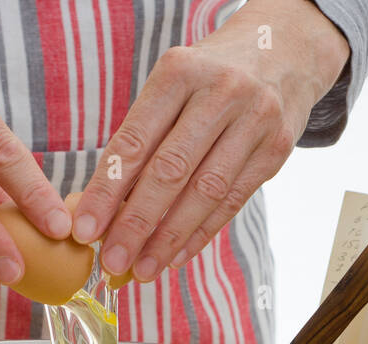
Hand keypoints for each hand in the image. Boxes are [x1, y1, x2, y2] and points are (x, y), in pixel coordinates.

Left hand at [71, 0, 349, 282]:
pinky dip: (201, 234)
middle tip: (111, 262)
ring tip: (142, 269)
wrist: (282, 49)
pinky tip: (176, 257)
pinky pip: (233, 201)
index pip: (134, 142)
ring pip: (205, 192)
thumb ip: (142, 138)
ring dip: (169, 238)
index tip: (85, 230)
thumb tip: (104, 209)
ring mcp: (254, 119)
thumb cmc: (208, 78)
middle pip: (170, 171)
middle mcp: (220, 92)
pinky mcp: (277, 148)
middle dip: (136, 224)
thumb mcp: (172, 86)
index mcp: (179, 72)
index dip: (107, 191)